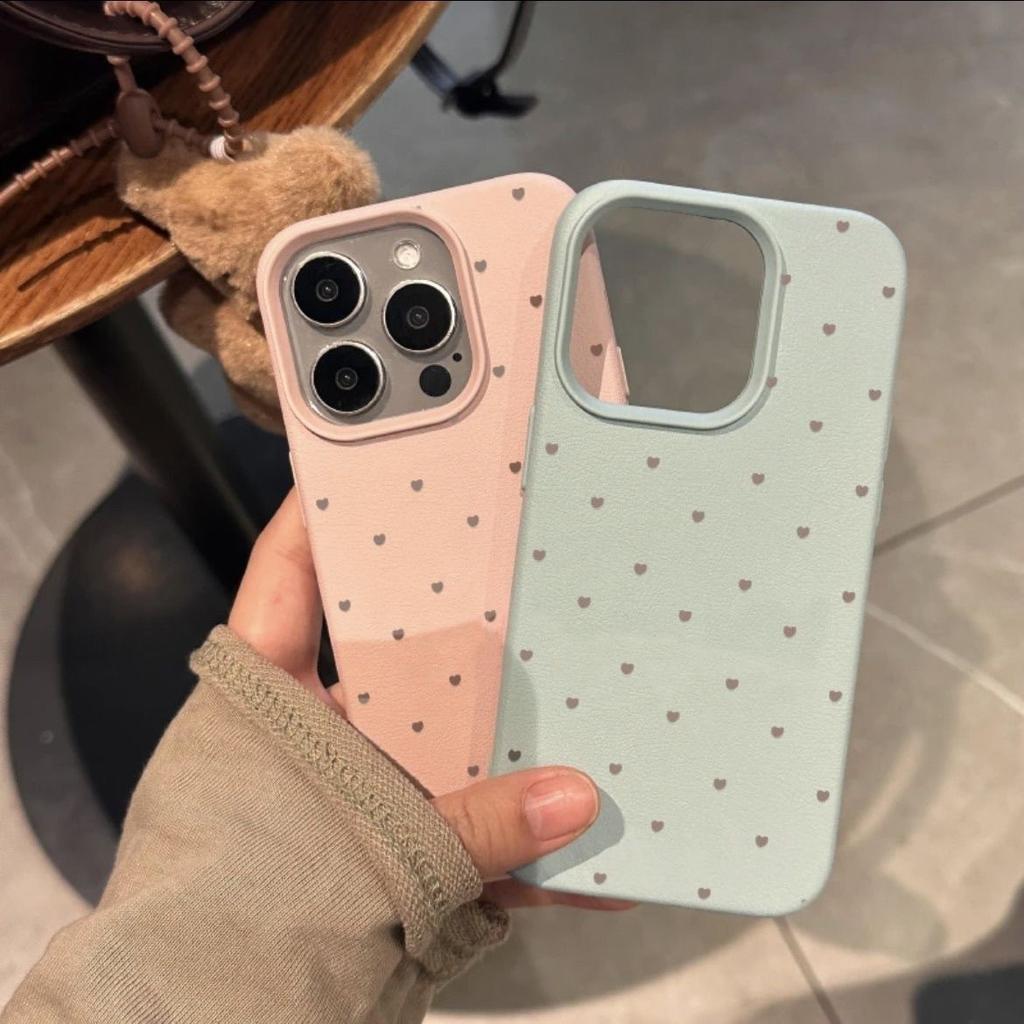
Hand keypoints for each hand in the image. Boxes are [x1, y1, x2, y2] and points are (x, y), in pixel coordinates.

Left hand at [229, 491, 631, 910]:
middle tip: (519, 560)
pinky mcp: (394, 844)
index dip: (324, 508)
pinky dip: (523, 838)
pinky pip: (468, 821)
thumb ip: (474, 831)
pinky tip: (592, 845)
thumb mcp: (360, 856)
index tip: (376, 453)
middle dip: (452, 612)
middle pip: (388, 642)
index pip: (288, 573)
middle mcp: (315, 730)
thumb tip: (581, 803)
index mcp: (270, 699)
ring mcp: (357, 784)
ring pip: (441, 731)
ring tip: (579, 687)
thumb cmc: (239, 925)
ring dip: (505, 731)